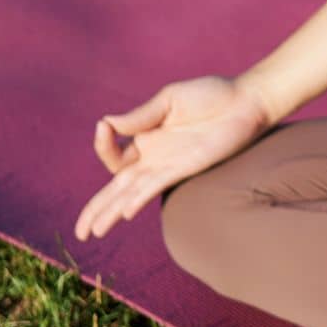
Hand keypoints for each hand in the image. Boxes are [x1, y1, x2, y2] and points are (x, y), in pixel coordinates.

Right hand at [73, 75, 275, 241]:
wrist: (247, 101)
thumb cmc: (211, 95)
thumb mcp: (170, 99)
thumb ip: (141, 115)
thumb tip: (106, 122)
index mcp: (146, 137)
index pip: (113, 154)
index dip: (103, 145)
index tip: (103, 128)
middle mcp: (153, 156)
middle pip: (117, 187)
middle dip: (96, 208)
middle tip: (79, 231)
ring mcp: (168, 164)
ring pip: (131, 193)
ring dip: (111, 211)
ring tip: (91, 232)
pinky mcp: (185, 168)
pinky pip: (156, 186)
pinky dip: (138, 198)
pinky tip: (125, 212)